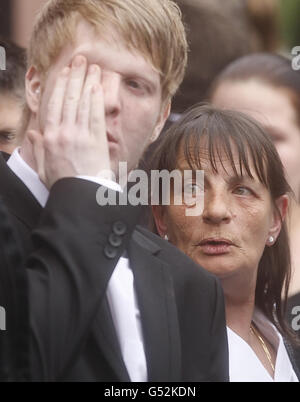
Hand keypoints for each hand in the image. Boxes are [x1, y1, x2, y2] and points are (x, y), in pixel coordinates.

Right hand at [28, 55, 110, 188]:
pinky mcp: (96, 140)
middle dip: (75, 76)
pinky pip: (95, 114)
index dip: (59, 85)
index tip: (64, 72)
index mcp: (50, 138)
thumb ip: (40, 149)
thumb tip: (33, 133)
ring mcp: (80, 135)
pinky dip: (96, 98)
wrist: (82, 197)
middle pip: (69, 98)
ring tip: (93, 65)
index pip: (54, 105)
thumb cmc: (64, 184)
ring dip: (87, 81)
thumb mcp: (45, 168)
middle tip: (81, 59)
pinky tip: (98, 85)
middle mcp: (64, 132)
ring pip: (83, 102)